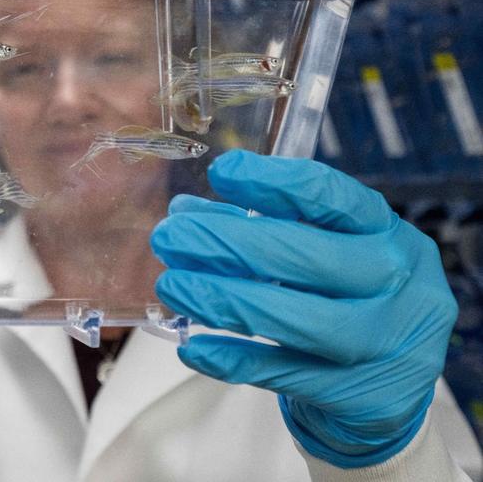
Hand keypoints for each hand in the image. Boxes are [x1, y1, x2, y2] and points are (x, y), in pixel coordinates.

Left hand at [150, 151, 456, 467]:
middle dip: (230, 243)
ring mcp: (384, 344)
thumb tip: (187, 212)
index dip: (276, 181)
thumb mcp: (326, 253)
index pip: (335, 198)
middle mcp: (397, 284)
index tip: (221, 172)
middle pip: (310, 257)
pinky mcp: (362, 395)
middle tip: (171, 236)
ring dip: (225, 299)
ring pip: (300, 319)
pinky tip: (194, 346)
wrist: (393, 389)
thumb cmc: (349, 302)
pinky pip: (286, 374)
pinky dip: (235, 359)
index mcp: (389, 234)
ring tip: (172, 285)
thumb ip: (263, 229)